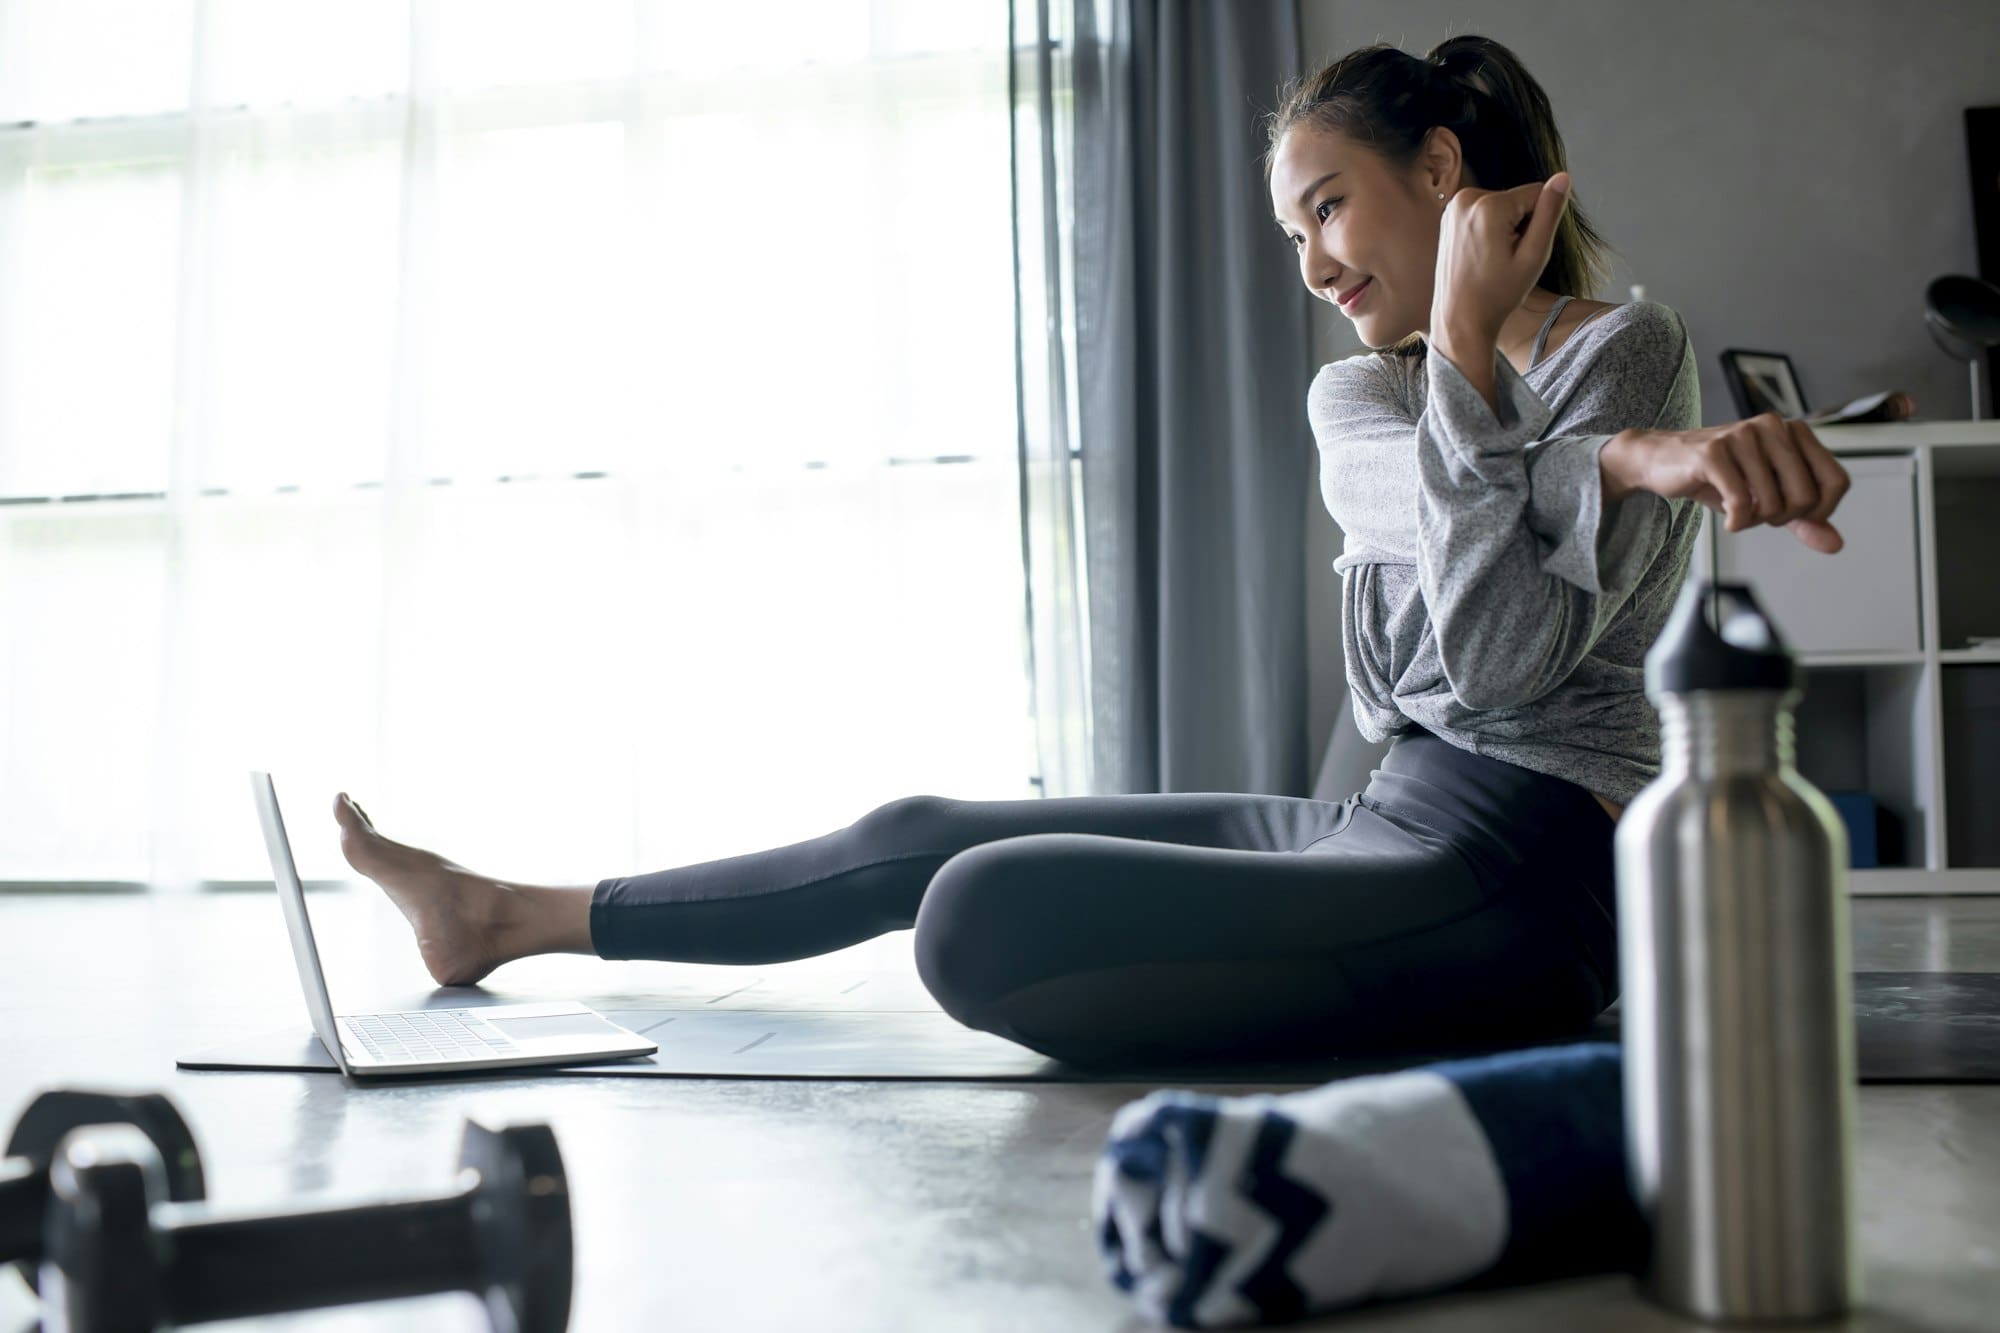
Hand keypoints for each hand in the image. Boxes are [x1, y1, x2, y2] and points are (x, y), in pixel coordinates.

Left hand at [1430, 172, 1570, 343]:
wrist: (1460, 320)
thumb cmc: (1497, 295)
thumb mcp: (1534, 255)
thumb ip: (1550, 213)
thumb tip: (1563, 177)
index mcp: (1488, 206)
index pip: (1537, 193)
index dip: (1538, 223)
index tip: (1520, 251)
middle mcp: (1466, 199)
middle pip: (1517, 199)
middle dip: (1520, 225)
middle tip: (1506, 259)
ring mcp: (1454, 207)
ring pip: (1503, 206)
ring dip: (1506, 229)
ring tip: (1493, 259)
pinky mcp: (1449, 216)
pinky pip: (1485, 214)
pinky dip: (1490, 230)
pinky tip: (1482, 255)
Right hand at [1607, 414, 1851, 553]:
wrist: (1660, 461)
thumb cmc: (1717, 477)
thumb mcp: (1767, 498)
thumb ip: (1804, 519)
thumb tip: (1835, 545)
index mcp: (1794, 432)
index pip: (1836, 481)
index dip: (1820, 511)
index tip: (1793, 515)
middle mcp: (1773, 426)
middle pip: (1806, 496)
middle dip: (1782, 518)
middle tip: (1758, 514)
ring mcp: (1743, 436)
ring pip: (1773, 502)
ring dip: (1755, 520)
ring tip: (1738, 512)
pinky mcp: (1714, 452)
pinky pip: (1740, 502)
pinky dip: (1737, 522)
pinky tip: (1728, 520)